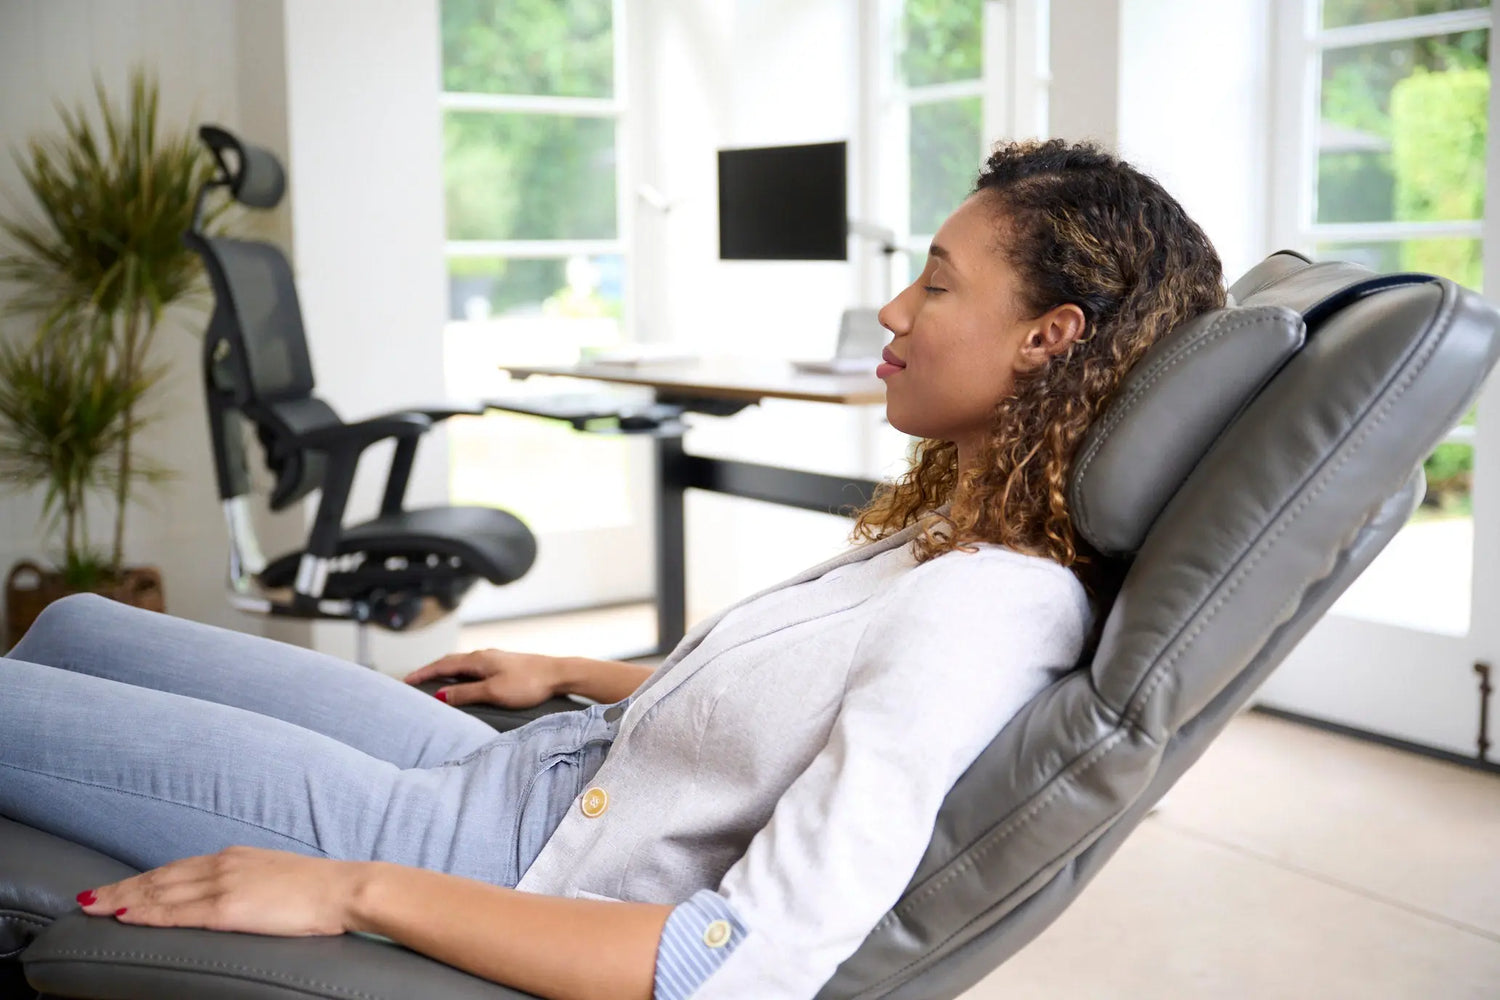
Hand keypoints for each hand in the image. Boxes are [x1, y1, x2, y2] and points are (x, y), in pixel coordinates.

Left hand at [77, 846, 365, 936]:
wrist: (345, 888)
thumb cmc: (320, 889)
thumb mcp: (277, 877)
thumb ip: (250, 882)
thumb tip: (236, 897)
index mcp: (235, 857)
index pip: (176, 868)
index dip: (143, 879)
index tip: (118, 888)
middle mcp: (224, 864)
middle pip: (160, 877)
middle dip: (121, 888)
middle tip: (88, 897)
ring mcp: (224, 884)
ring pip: (160, 891)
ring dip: (123, 898)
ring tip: (94, 906)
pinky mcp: (228, 907)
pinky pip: (177, 911)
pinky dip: (148, 912)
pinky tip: (127, 915)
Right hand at [402, 648, 563, 708]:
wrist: (558, 674)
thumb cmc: (528, 683)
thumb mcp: (493, 692)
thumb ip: (466, 693)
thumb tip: (440, 695)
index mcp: (477, 660)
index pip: (441, 665)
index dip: (422, 673)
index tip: (405, 681)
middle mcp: (483, 656)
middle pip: (449, 662)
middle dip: (430, 671)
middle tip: (414, 681)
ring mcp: (494, 659)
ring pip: (462, 664)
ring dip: (445, 672)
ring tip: (433, 683)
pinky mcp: (504, 666)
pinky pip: (473, 668)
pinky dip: (460, 674)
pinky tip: (464, 682)